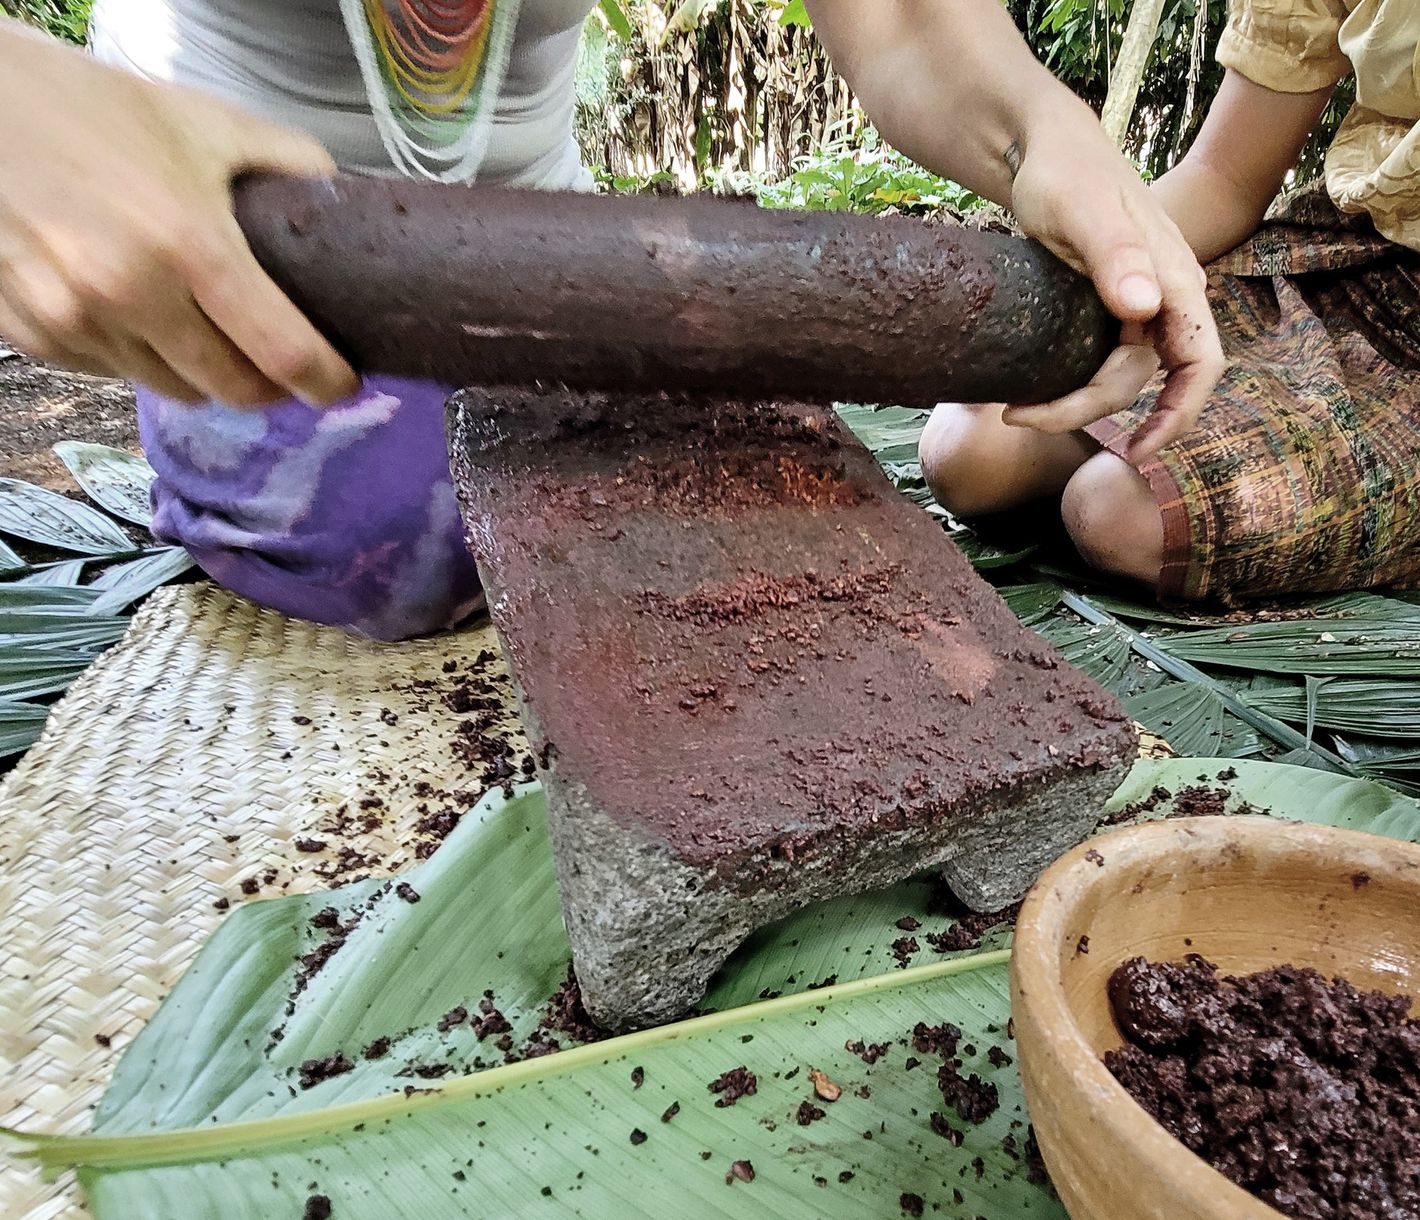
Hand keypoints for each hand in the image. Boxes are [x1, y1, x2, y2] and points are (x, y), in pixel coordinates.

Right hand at [0, 21, 357, 404]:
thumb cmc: (97, 110)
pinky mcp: (33, 332)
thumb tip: (346, 203)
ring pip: (171, 387)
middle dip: (267, 385)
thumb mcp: (206, 124)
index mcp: (190, 245)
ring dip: (200, 372)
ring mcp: (75, 320)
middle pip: (230, 389)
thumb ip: (288, 163)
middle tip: (278, 362)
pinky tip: (138, 312)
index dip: (324, 381)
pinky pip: (112, 372)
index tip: (341, 384)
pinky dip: (137, 355)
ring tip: (207, 330)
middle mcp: (131, 294)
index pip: (283, 352)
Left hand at [1001, 104, 1223, 463]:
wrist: (1042, 151)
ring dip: (1069, 404)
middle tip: (1019, 417)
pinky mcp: (1104, 313)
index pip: (1201, 362)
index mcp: (1175, 279)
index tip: (1139, 450)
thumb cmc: (1065, 170)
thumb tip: (1146, 308)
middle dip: (1087, 409)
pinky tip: (1027, 395)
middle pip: (1141, 383)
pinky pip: (1093, 365)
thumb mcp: (1082, 208)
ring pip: (1113, 380)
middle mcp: (1163, 300)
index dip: (1178, 413)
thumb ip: (1115, 253)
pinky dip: (1065, 386)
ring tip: (1013, 409)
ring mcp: (1135, 309)